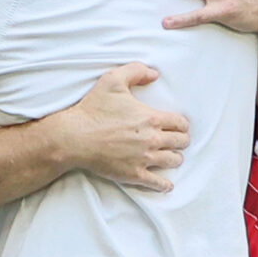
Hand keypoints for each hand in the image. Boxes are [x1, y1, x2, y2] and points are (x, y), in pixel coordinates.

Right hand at [56, 62, 189, 191]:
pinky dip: (164, 185)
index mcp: (151, 118)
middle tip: (179, 141)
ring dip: (175, 158)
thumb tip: (155, 74)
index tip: (179, 126)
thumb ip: (136, 71)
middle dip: (181, 140)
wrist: (75, 137)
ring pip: (173, 161)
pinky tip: (167, 185)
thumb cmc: (93, 109)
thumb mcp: (113, 80)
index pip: (180, 123)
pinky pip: (157, 183)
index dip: (182, 124)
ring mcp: (144, 159)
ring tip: (172, 157)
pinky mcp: (133, 174)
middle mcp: (152, 139)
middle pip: (180, 142)